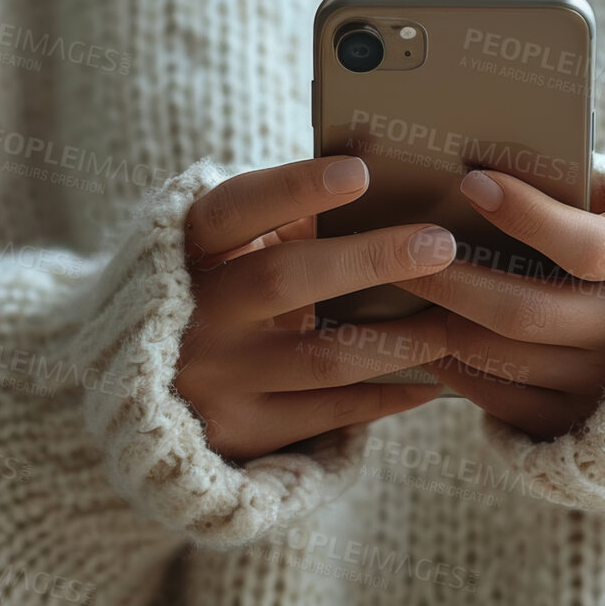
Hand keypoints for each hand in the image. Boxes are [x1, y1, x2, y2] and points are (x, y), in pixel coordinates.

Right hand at [178, 156, 458, 461]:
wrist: (148, 394)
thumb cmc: (220, 292)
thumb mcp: (230, 251)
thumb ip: (284, 220)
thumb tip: (380, 175)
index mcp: (186, 250)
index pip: (233, 209)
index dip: (291, 188)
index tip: (360, 172)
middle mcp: (192, 314)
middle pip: (283, 280)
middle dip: (369, 259)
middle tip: (441, 245)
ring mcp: (214, 379)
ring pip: (321, 358)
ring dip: (399, 339)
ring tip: (456, 319)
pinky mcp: (240, 433)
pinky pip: (329, 414)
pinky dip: (388, 395)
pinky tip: (435, 378)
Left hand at [392, 168, 604, 439]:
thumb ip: (575, 186)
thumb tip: (485, 165)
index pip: (588, 248)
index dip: (527, 215)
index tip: (471, 182)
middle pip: (525, 312)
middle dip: (450, 280)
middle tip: (398, 251)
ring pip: (503, 356)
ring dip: (441, 324)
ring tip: (399, 292)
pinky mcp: (580, 422)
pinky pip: (501, 400)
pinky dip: (456, 368)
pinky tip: (429, 336)